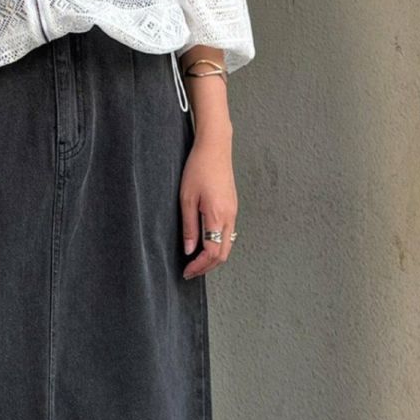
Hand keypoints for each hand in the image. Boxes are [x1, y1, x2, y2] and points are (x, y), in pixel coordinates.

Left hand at [180, 128, 237, 279]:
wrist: (215, 148)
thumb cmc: (198, 168)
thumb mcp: (186, 199)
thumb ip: (189, 227)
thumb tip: (190, 250)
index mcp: (217, 216)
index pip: (212, 252)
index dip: (199, 266)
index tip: (186, 271)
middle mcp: (229, 217)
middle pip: (223, 254)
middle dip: (207, 267)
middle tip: (190, 271)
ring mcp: (233, 213)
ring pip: (227, 245)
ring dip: (213, 257)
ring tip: (196, 261)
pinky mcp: (232, 208)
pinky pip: (228, 235)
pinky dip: (218, 246)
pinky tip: (205, 245)